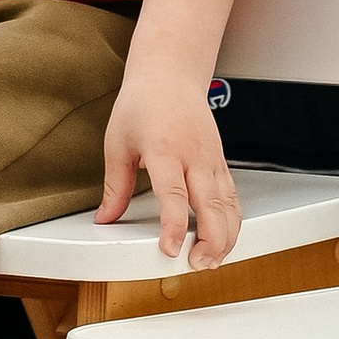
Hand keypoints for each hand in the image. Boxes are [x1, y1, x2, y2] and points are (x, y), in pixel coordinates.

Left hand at [97, 62, 239, 266]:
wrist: (170, 74)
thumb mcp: (117, 143)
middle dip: (210, 240)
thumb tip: (105, 218)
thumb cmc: (143, 103)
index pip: (174, 195)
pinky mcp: (220, 161)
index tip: (171, 249)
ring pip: (228, 204)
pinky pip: (232, 196)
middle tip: (197, 265)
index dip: (175, 226)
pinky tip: (226, 239)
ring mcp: (212, 158)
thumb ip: (115, 186)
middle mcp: (193, 155)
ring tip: (212, 261)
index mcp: (164, 150)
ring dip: (225, 236)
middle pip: (211, 205)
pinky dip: (233, 220)